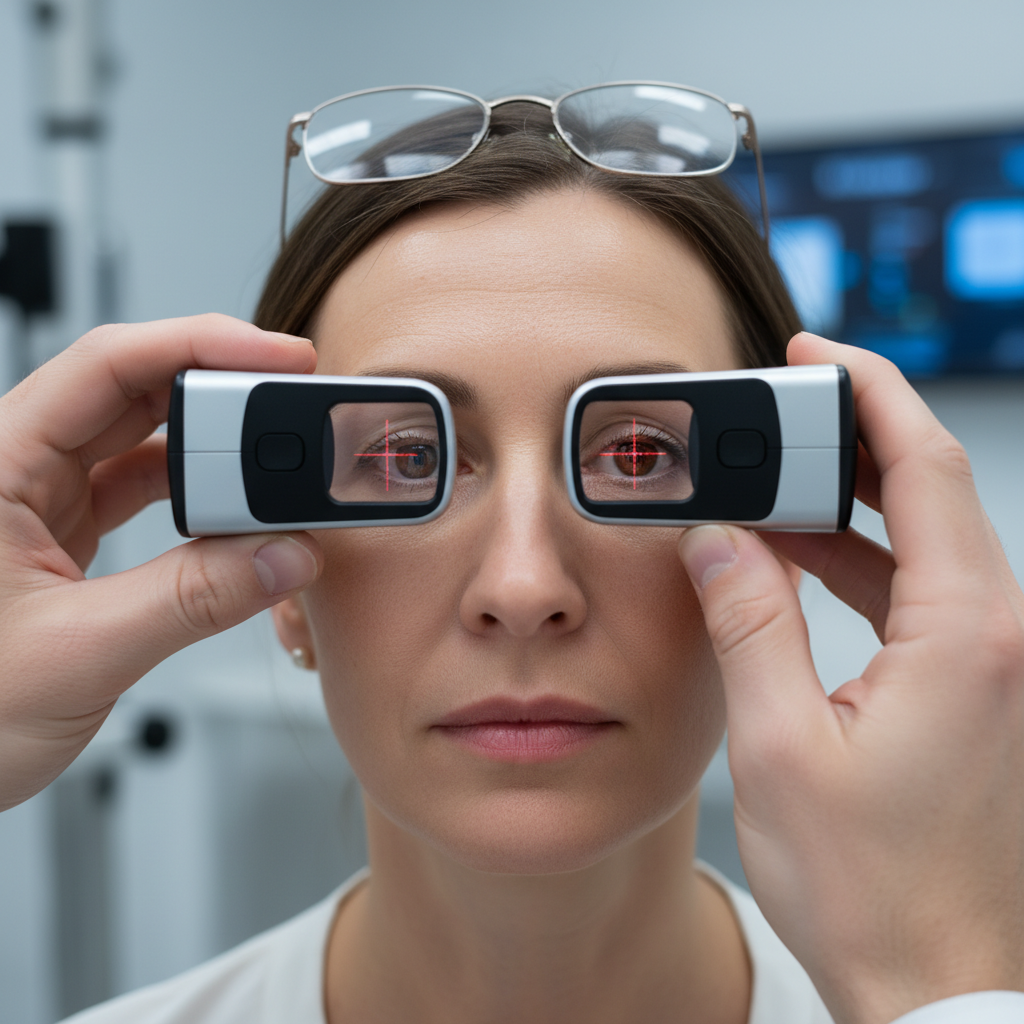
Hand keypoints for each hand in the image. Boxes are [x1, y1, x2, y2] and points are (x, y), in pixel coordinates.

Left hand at [0, 315, 323, 810]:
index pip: (105, 365)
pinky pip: (137, 490)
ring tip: (270, 465)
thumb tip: (284, 556)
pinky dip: (193, 497)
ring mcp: (37, 502)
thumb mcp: (77, 655)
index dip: (199, 343)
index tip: (277, 359)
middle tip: (289, 412)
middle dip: (219, 390)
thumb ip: (191, 601)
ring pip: (139, 440)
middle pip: (132, 390)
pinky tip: (231, 511)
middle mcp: (12, 470)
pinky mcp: (59, 536)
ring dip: (210, 449)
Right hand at [679, 334, 1023, 1023]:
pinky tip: (796, 565)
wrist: (941, 985)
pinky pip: (918, 597)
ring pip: (923, 545)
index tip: (818, 354)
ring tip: (770, 488)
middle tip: (783, 407)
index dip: (872, 395)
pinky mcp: (974, 692)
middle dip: (856, 438)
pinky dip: (859, 565)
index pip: (927, 469)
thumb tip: (719, 540)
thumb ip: (749, 624)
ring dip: (849, 508)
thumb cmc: (870, 886)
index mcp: (967, 635)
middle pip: (931, 493)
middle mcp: (999, 639)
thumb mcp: (780, 745)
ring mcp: (993, 666)